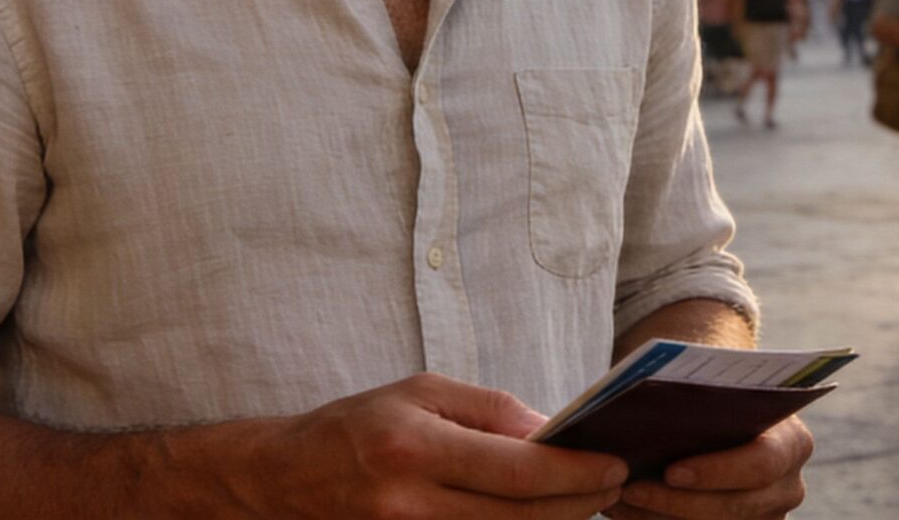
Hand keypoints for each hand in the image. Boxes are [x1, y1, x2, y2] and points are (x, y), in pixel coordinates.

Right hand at [236, 372, 625, 519]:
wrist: (284, 479)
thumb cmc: (358, 424)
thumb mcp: (421, 392)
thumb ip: (490, 411)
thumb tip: (553, 431)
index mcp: (415, 447)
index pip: (517, 471)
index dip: (574, 472)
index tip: (613, 463)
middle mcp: (410, 503)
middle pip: (519, 517)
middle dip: (578, 503)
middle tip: (613, 485)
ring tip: (584, 501)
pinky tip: (539, 517)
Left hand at [611, 415, 810, 518]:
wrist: (727, 415)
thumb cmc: (718, 396)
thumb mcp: (716, 388)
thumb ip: (699, 399)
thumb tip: (646, 410)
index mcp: (794, 443)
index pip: (761, 464)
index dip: (716, 472)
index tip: (670, 471)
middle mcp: (787, 489)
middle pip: (734, 508)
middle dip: (677, 503)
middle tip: (629, 489)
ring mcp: (767, 519)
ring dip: (661, 517)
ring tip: (617, 499)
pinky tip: (625, 510)